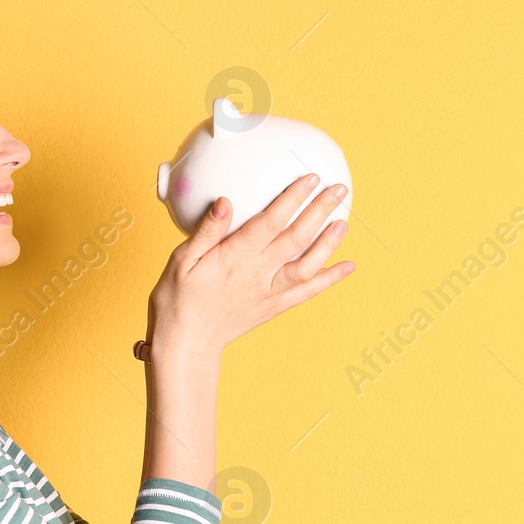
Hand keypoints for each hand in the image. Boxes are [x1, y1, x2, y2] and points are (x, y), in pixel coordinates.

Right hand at [146, 174, 353, 358]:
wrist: (186, 343)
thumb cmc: (177, 300)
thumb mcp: (181, 260)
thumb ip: (207, 231)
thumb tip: (225, 202)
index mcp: (235, 258)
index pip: (270, 222)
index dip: (293, 199)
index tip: (310, 179)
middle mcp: (257, 274)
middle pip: (296, 238)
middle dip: (319, 212)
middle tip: (338, 190)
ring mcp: (268, 292)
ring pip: (307, 265)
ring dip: (328, 244)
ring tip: (344, 223)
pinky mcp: (273, 307)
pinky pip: (306, 293)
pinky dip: (328, 280)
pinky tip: (346, 267)